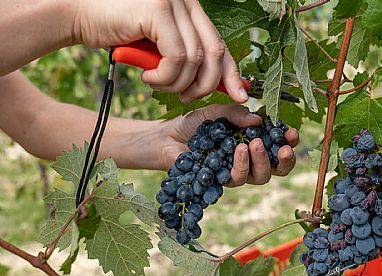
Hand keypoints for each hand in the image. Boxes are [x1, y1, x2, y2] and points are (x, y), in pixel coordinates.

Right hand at [74, 0, 247, 102]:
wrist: (79, 16)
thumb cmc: (120, 35)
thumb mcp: (160, 48)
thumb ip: (185, 57)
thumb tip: (211, 82)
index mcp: (191, 9)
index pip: (221, 43)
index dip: (232, 72)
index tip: (240, 95)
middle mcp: (187, 2)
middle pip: (215, 52)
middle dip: (207, 85)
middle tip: (187, 98)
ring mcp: (174, 3)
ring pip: (195, 60)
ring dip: (177, 84)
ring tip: (158, 84)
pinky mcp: (157, 10)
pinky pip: (177, 58)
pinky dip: (166, 77)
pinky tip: (149, 78)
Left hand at [160, 104, 298, 186]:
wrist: (168, 137)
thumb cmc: (194, 124)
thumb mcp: (217, 112)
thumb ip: (236, 114)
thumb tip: (258, 120)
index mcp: (252, 142)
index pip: (278, 146)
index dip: (289, 143)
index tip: (292, 133)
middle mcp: (248, 161)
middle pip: (275, 169)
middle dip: (284, 160)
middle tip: (284, 147)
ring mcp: (235, 173)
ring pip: (259, 177)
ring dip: (262, 161)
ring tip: (255, 144)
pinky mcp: (220, 182)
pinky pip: (237, 179)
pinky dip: (241, 164)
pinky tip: (238, 149)